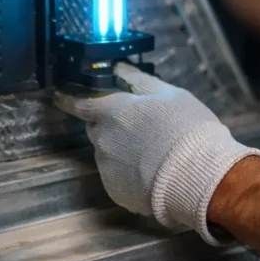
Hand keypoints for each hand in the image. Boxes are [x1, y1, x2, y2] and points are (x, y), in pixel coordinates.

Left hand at [54, 62, 259, 244]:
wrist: (199, 176)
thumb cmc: (187, 128)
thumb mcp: (171, 95)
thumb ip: (140, 81)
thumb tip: (120, 68)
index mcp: (113, 112)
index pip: (80, 103)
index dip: (69, 99)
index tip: (60, 96)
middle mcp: (102, 140)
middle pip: (97, 128)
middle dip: (109, 125)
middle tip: (137, 127)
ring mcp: (107, 169)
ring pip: (108, 153)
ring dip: (121, 149)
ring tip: (152, 152)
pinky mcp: (116, 192)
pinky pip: (117, 176)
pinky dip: (129, 172)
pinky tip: (152, 171)